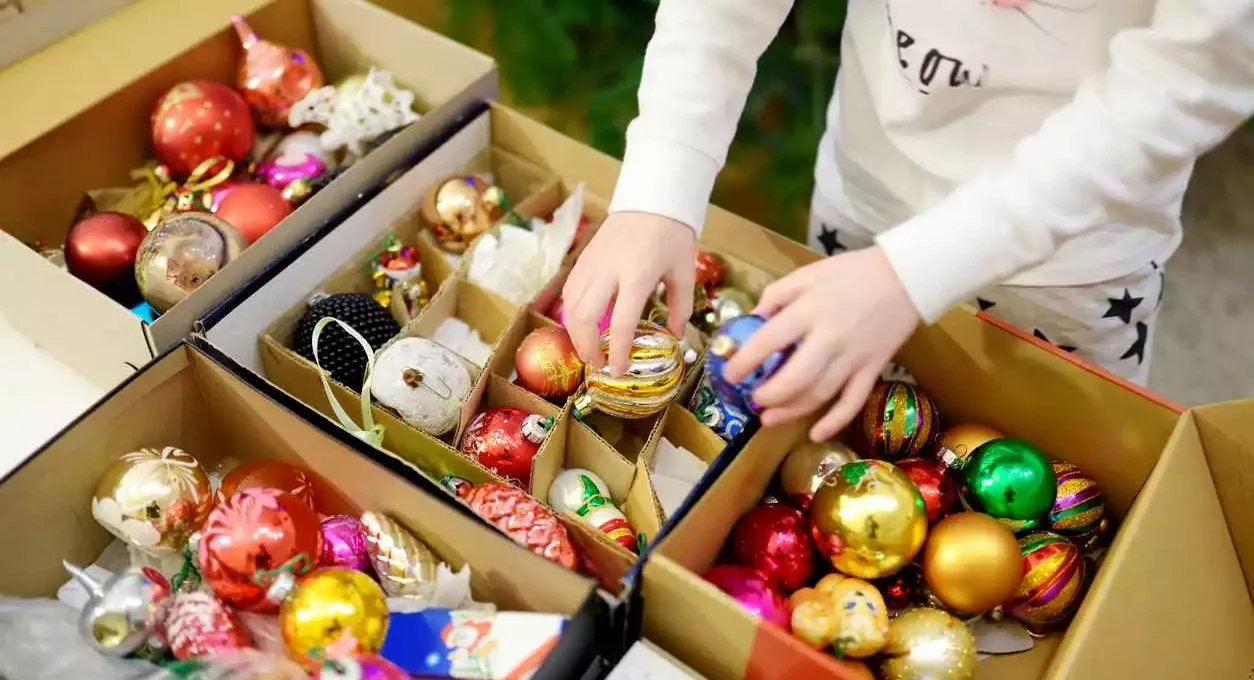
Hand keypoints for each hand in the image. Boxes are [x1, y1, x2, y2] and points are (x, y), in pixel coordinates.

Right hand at [562, 211, 695, 373]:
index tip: (618, 371)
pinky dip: (571, 313)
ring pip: (571, 306)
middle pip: (584, 318)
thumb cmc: (671, 235)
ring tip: (589, 350)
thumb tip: (675, 337)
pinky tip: (581, 325)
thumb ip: (680, 307)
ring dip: (576, 334)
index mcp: (637, 276)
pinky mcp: (583, 259)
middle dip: (587, 348)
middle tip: (599, 365)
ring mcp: (591, 264)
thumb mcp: (684, 272)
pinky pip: (569, 292)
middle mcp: (608, 271)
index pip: (620, 323)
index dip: (617, 352)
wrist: (650, 198)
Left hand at [724, 245, 920, 440]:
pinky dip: (835, 421)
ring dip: (791, 411)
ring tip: (769, 418)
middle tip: (753, 400)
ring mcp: (853, 357)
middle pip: (794, 378)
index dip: (745, 362)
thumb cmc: (852, 272)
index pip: (768, 342)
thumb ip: (777, 294)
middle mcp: (829, 338)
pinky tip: (815, 434)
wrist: (906, 276)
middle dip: (768, 395)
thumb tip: (753, 319)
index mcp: (808, 311)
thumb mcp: (808, 274)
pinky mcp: (873, 369)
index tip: (729, 375)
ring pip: (819, 394)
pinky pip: (853, 401)